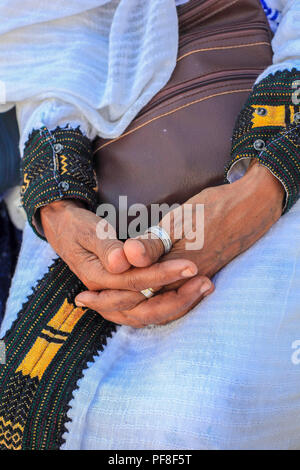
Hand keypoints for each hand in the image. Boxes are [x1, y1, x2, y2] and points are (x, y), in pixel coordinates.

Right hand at [40, 199, 199, 295]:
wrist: (64, 229)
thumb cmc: (78, 226)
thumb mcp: (89, 230)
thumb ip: (106, 247)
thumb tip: (122, 263)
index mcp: (97, 278)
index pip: (136, 282)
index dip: (164, 275)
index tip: (191, 265)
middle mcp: (105, 295)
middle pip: (145, 309)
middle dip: (178, 298)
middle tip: (206, 282)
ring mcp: (113, 299)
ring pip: (148, 314)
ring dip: (177, 305)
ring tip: (204, 288)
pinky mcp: (121, 296)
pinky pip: (147, 310)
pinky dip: (169, 305)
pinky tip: (189, 294)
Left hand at [75, 161, 283, 326]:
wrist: (251, 210)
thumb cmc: (214, 210)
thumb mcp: (180, 221)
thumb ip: (154, 244)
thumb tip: (128, 259)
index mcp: (174, 272)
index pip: (135, 296)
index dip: (107, 299)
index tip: (83, 297)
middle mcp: (182, 283)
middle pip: (144, 309)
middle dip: (113, 308)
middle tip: (85, 302)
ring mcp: (192, 282)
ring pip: (156, 306)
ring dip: (128, 304)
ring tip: (103, 301)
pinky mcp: (198, 276)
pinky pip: (169, 297)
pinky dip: (147, 298)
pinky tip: (139, 291)